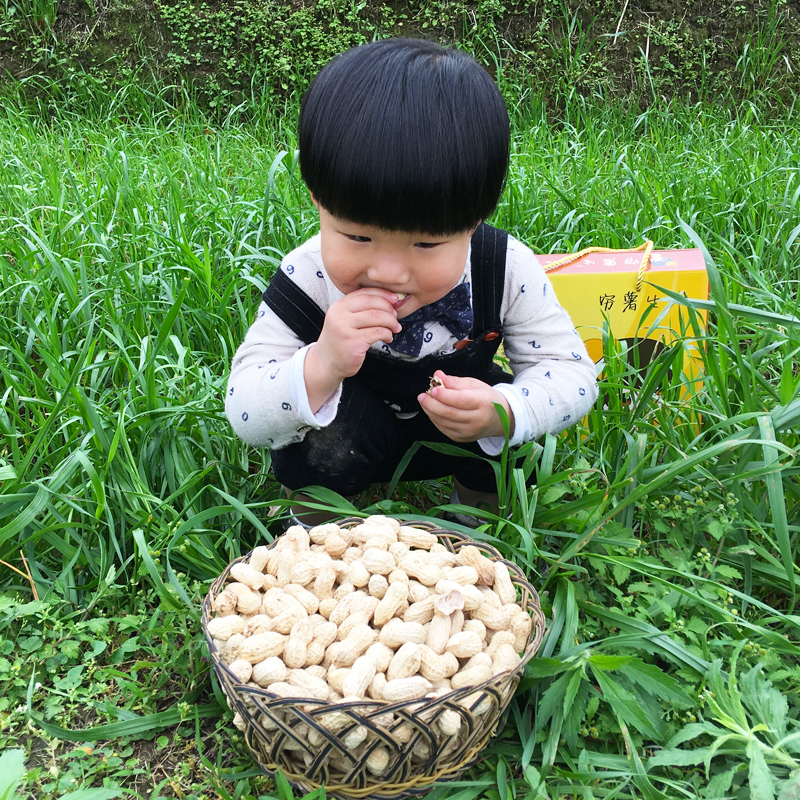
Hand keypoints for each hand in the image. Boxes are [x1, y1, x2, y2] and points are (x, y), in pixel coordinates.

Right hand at [305, 288, 400, 412]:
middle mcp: (340, 315)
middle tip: (395, 316)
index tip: (394, 299)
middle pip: (372, 303)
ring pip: (377, 317)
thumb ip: (360, 310)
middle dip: (388, 309)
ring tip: (394, 328)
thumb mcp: (344, 320)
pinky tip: (387, 338)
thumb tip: (388, 302)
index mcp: (339, 306)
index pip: (364, 293)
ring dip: (391, 322)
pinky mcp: (354, 342)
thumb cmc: (340, 341)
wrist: (327, 363)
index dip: (383, 294)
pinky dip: (387, 334)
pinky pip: (378, 333)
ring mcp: (345, 329)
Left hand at [417, 370, 514, 441]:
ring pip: (444, 422)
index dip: (445, 395)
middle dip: (432, 404)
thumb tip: (438, 375)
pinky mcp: (462, 438)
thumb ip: (455, 381)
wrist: (500, 419)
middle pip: (450, 413)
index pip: (460, 400)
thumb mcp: (475, 385)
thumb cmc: (486, 398)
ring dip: (431, 411)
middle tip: (422, 396)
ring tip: (424, 401)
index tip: (433, 389)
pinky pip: (444, 429)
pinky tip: (432, 410)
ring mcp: (469, 432)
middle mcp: (477, 420)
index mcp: (483, 402)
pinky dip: (435, 419)